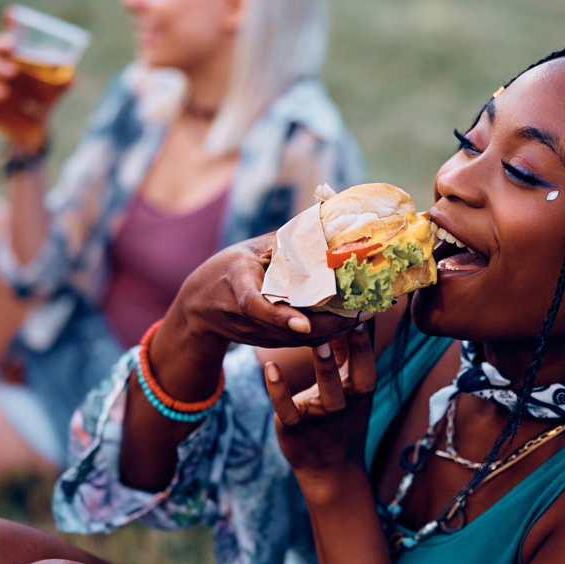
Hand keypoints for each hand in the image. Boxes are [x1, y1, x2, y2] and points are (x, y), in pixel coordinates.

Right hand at [0, 10, 71, 149]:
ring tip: (10, 72)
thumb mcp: (56, 89)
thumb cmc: (43, 101)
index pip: (11, 36)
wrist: (35, 132)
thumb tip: (72, 75)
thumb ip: (64, 81)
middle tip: (10, 47)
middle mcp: (3, 70)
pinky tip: (2, 94)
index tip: (12, 14)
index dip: (10, 24)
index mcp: (18, 60)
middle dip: (0, 46)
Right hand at [169, 233, 364, 349]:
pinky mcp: (269, 343)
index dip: (280, 315)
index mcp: (236, 284)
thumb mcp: (248, 249)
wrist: (198, 309)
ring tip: (366, 312)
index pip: (255, 306)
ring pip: (300, 339)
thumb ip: (282, 243)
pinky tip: (352, 320)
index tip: (303, 324)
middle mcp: (246, 317)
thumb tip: (324, 220)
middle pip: (289, 329)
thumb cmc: (227, 268)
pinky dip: (328, 333)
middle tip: (364, 309)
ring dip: (335, 329)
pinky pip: (302, 342)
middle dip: (329, 325)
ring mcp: (258, 334)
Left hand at [264, 324, 376, 496]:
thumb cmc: (341, 419)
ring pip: (327, 395)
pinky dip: (279, 391)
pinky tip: (270, 368)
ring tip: (318, 343)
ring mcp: (321, 419)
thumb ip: (350, 355)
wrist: (329, 470)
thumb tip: (351, 314)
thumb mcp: (351, 389)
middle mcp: (345, 405)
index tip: (367, 309)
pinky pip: (288, 410)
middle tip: (348, 320)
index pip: (368, 363)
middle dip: (354, 351)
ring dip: (324, 369)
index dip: (368, 340)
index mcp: (359, 392)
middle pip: (354, 378)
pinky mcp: (295, 429)